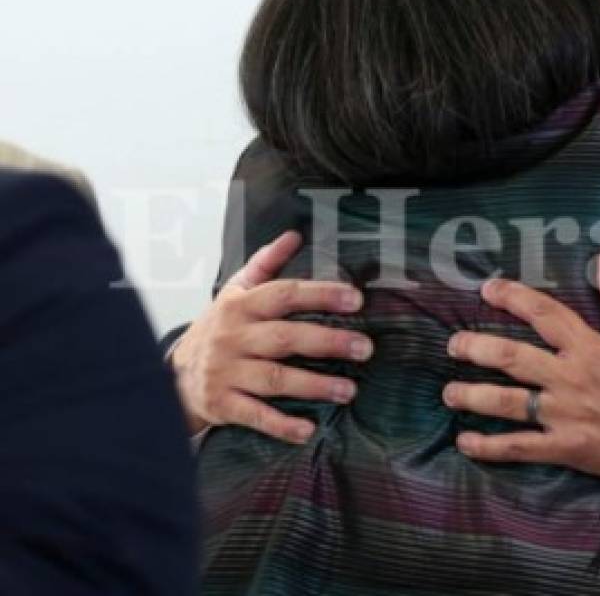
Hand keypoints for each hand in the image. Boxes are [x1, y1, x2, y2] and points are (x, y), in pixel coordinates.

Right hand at [170, 230, 373, 442]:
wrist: (170, 375)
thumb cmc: (217, 329)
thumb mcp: (234, 291)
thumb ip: (266, 264)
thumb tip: (294, 235)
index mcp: (241, 306)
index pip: (284, 295)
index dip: (320, 295)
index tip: (355, 300)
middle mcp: (234, 338)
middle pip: (284, 338)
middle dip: (327, 342)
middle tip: (364, 348)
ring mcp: (227, 372)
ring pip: (274, 379)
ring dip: (314, 385)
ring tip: (349, 390)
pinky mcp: (223, 404)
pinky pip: (255, 415)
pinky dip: (282, 424)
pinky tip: (308, 430)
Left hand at [442, 250, 599, 500]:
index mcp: (591, 348)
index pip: (544, 314)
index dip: (513, 297)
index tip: (488, 289)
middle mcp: (571, 379)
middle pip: (512, 357)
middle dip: (477, 347)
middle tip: (454, 343)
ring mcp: (564, 416)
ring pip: (507, 402)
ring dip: (473, 395)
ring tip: (449, 391)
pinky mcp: (565, 448)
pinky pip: (519, 448)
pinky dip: (489, 447)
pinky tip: (465, 442)